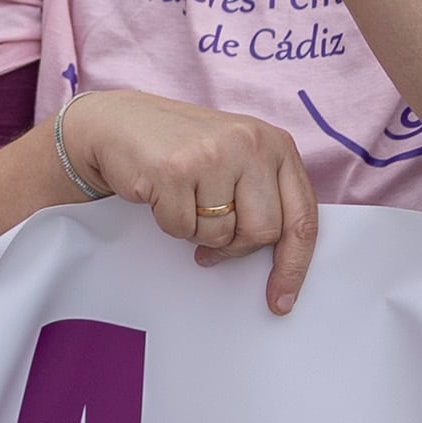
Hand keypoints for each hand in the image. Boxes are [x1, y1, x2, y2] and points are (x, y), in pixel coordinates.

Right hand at [64, 91, 321, 313]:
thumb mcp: (238, 160)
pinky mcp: (175, 170)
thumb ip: (264, 197)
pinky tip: (163, 193)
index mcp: (276, 144)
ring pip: (222, 234)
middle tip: (211, 239)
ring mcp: (214, 154)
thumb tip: (281, 260)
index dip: (294, 265)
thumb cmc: (182, 149)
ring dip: (198, 231)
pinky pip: (183, 228)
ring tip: (184, 199)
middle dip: (234, 246)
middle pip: (263, 232)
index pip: (302, 217)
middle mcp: (251, 144)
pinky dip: (171, 222)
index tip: (281, 300)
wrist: (119, 122)